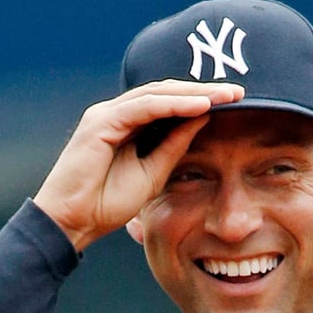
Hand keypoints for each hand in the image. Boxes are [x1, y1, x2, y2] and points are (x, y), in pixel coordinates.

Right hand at [33, 80, 243, 251]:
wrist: (74, 222)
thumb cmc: (107, 203)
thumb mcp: (153, 173)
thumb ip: (174, 145)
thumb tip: (203, 119)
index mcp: (127, 124)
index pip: (169, 103)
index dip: (201, 100)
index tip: (235, 102)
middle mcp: (116, 114)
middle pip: (166, 92)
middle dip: (203, 90)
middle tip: (239, 91)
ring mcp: (106, 115)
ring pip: (157, 94)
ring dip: (194, 93)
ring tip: (226, 95)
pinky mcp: (100, 123)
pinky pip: (144, 107)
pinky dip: (173, 104)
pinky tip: (199, 105)